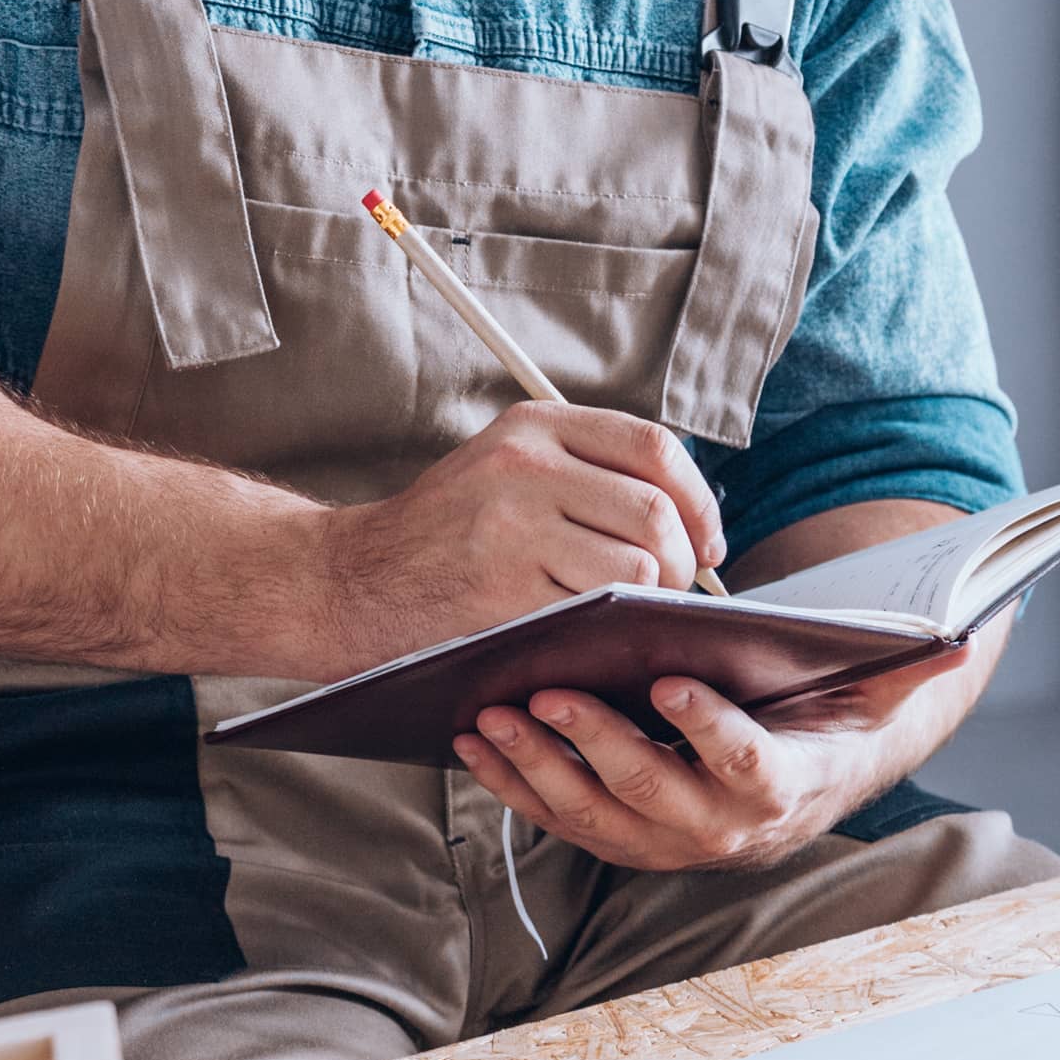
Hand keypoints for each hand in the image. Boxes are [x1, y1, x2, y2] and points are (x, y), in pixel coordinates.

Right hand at [314, 402, 724, 676]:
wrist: (352, 580)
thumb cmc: (445, 531)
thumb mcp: (503, 464)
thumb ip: (584, 469)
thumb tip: (688, 514)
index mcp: (535, 425)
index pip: (653, 448)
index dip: (697, 501)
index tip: (707, 541)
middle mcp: (525, 466)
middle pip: (655, 513)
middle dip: (683, 563)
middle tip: (672, 591)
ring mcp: (512, 528)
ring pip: (635, 568)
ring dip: (649, 602)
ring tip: (630, 612)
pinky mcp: (502, 591)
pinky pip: (593, 613)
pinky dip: (608, 630)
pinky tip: (592, 633)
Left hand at [453, 643, 977, 874]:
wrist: (816, 767)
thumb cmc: (841, 706)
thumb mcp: (886, 687)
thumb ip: (917, 661)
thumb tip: (964, 634)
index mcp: (789, 786)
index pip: (752, 768)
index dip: (713, 733)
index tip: (673, 683)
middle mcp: (727, 831)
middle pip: (656, 799)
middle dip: (598, 747)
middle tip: (550, 691)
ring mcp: (669, 843)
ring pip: (595, 817)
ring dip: (539, 768)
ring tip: (492, 710)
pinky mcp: (623, 836)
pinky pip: (561, 819)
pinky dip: (515, 783)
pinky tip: (475, 736)